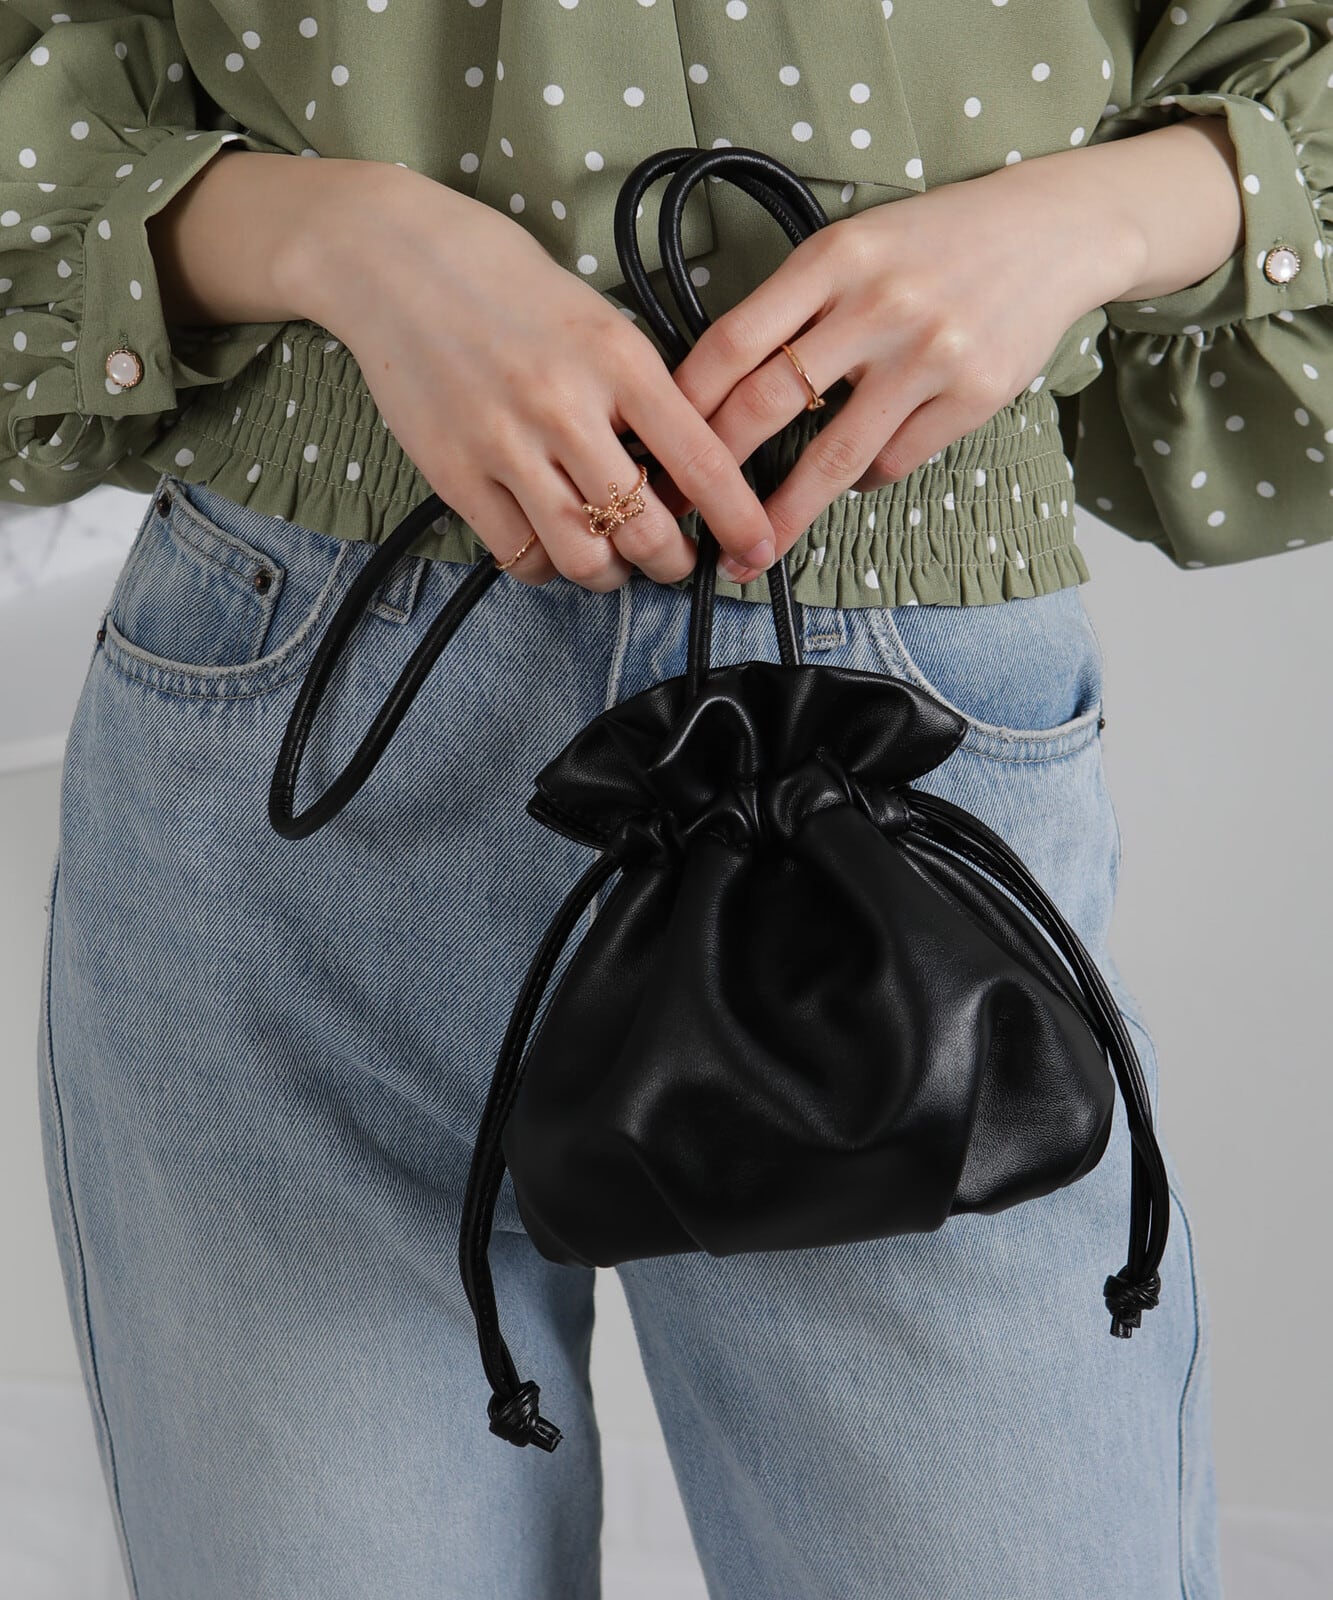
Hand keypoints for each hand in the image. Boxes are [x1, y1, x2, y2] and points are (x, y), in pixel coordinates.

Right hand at [287, 162, 777, 590]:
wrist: (391, 259)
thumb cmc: (505, 283)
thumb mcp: (596, 318)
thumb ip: (641, 391)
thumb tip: (685, 467)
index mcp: (617, 360)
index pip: (701, 460)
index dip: (738, 519)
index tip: (756, 548)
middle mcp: (564, 406)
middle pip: (645, 530)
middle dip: (671, 561)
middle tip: (672, 557)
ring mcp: (505, 445)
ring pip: (583, 557)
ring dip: (609, 574)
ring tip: (611, 560)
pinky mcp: (455, 475)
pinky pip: (519, 556)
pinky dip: (546, 566)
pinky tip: (551, 544)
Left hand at [657, 154, 1141, 569]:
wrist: (1052, 232)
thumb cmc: (933, 244)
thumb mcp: (854, 245)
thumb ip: (793, 305)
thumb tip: (716, 390)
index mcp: (833, 258)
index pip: (732, 342)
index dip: (684, 407)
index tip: (655, 452)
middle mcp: (878, 305)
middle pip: (768, 404)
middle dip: (714, 471)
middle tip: (679, 514)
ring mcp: (928, 354)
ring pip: (832, 457)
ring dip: (782, 515)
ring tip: (748, 553)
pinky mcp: (972, 396)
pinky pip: (893, 461)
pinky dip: (862, 479)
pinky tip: (853, 475)